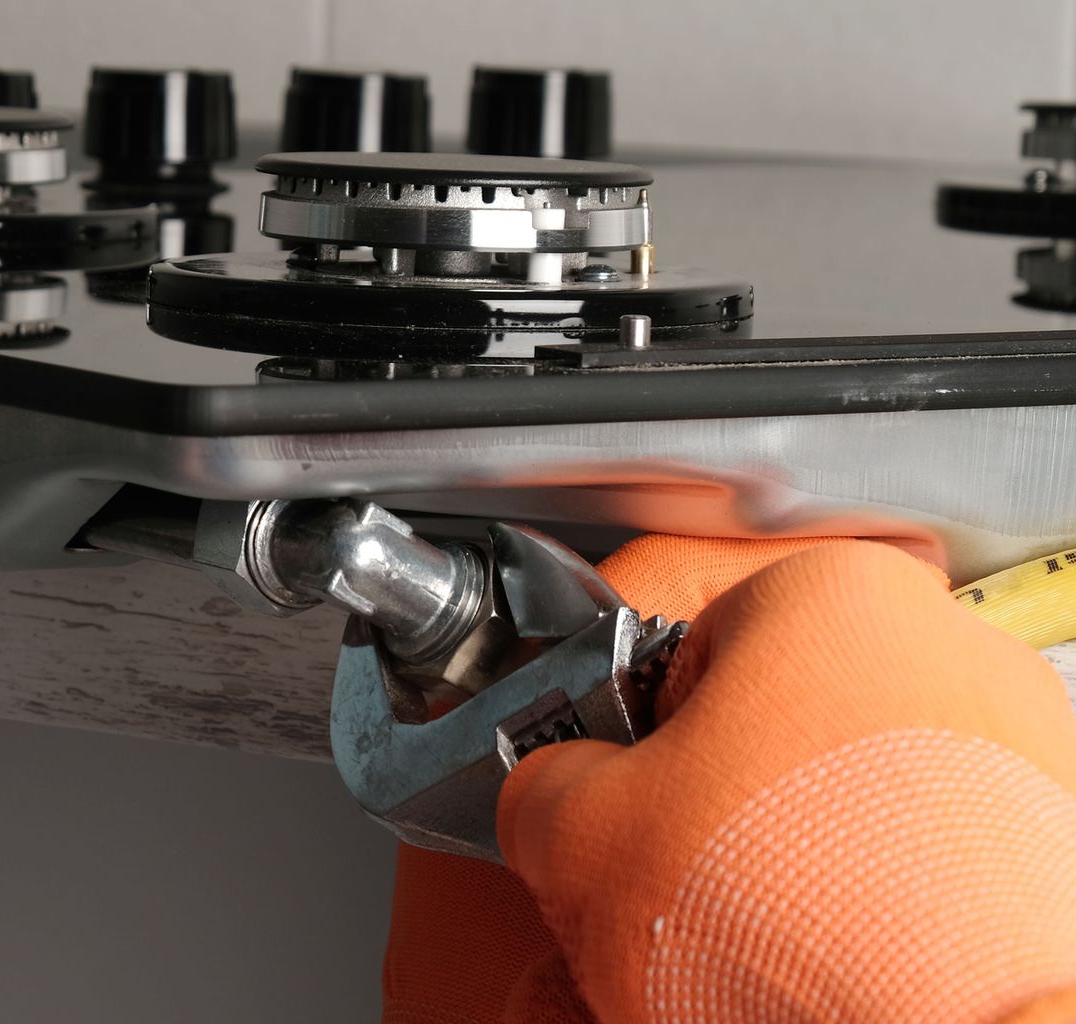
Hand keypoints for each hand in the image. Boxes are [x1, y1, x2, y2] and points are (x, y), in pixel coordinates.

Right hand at [499, 539, 1075, 1023]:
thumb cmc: (796, 918)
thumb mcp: (577, 833)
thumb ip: (541, 785)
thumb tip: (554, 798)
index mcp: (825, 594)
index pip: (673, 644)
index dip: (618, 737)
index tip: (606, 797)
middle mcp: (945, 651)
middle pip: (774, 725)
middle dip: (712, 812)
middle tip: (669, 888)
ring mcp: (1023, 754)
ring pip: (853, 803)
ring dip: (793, 866)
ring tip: (747, 948)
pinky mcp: (1064, 855)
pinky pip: (933, 870)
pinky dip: (880, 918)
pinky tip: (832, 972)